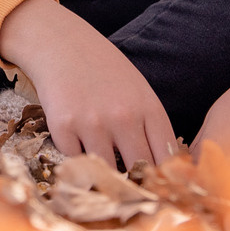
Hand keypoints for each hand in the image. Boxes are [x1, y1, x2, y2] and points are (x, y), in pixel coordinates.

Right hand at [0, 0, 176, 168]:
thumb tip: (159, 170)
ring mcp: (92, 124)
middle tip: (129, 186)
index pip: (167, 158)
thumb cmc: (105, 69)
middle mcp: (124, 118)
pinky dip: (77, 157)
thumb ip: (151, 128)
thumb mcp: (139, 92)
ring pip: (106, 172)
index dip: (164, 177)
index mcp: (149, 109)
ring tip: (101, 165)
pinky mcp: (63, 128)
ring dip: (104, 173)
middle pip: (139, 171)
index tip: (157, 185)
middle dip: (135, 182)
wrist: (62, 44)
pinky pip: (76, 160)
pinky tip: (76, 140)